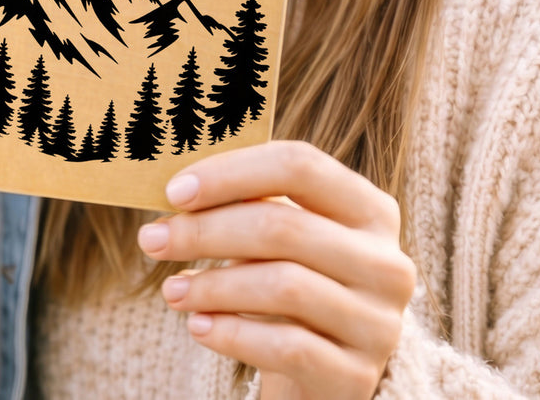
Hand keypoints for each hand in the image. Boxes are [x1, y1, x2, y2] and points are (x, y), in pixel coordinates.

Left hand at [136, 140, 414, 399]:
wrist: (325, 371)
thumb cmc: (291, 281)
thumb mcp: (284, 237)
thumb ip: (248, 204)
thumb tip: (177, 186)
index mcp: (370, 208)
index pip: (300, 165)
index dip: (231, 173)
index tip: (175, 190)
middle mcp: (386, 261)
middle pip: (284, 226)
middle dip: (207, 231)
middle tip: (153, 239)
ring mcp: (378, 322)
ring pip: (284, 286)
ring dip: (213, 285)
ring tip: (171, 289)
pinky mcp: (356, 375)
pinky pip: (287, 347)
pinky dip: (233, 334)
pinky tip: (198, 326)